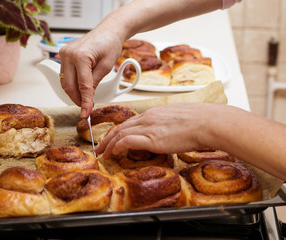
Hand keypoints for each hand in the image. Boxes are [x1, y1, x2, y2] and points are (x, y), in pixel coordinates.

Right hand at [59, 24, 124, 117]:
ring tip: (84, 100)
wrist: (108, 30)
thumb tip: (87, 100)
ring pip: (64, 82)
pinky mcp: (63, 55)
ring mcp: (63, 54)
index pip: (82, 86)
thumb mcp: (107, 67)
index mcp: (81, 56)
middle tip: (86, 109)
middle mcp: (68, 54)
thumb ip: (95, 83)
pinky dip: (72, 84)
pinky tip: (80, 89)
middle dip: (77, 99)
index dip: (85, 102)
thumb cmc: (110, 44)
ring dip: (73, 93)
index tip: (86, 114)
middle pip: (68, 86)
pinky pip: (64, 75)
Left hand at [95, 103, 214, 158]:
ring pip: (120, 134)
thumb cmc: (198, 121)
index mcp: (153, 113)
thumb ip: (166, 125)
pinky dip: (117, 146)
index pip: (129, 122)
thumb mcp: (177, 119)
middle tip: (100, 147)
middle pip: (120, 127)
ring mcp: (148, 127)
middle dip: (107, 138)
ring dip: (108, 144)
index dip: (117, 131)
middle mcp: (147, 118)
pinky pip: (126, 141)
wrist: (206, 122)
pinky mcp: (151, 138)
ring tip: (103, 153)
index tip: (112, 138)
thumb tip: (166, 132)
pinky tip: (113, 153)